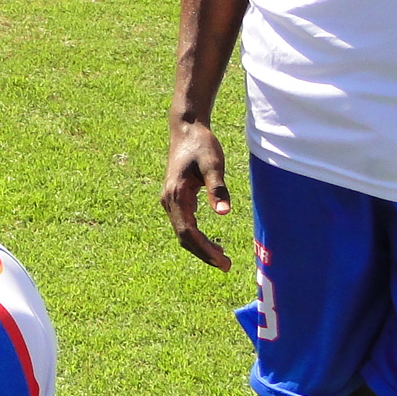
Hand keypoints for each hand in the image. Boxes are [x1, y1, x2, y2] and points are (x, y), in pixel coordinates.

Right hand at [163, 118, 231, 269]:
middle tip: (227, 266)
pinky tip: (213, 243)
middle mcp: (169, 200)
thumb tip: (223, 213)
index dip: (204, 249)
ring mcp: (170, 200)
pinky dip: (197, 237)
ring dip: (200, 247)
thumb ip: (217, 189)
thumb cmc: (201, 145)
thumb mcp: (213, 164)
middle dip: (203, 253)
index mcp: (176, 195)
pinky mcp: (175, 198)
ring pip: (182, 232)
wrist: (186, 129)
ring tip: (222, 259)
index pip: (188, 231)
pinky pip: (183, 224)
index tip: (223, 261)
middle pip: (183, 236)